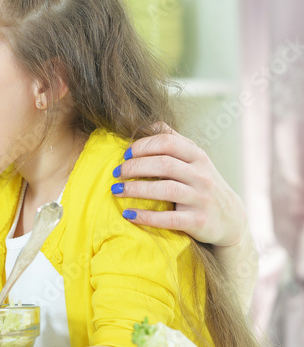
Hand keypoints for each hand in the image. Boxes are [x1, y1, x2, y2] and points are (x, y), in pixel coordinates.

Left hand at [114, 122, 247, 246]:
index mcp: (198, 156)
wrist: (230, 219)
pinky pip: (169, 218)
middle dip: (134, 167)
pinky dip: (146, 216)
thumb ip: (174, 141)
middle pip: (163, 165)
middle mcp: (201, 175)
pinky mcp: (198, 221)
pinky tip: (128, 214)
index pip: (168, 142)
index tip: (124, 154)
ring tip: (116, 190)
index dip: (143, 146)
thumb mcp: (195, 159)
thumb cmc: (203, 184)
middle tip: (116, 173)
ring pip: (165, 190)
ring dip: (136, 189)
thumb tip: (147, 124)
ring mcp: (201, 198)